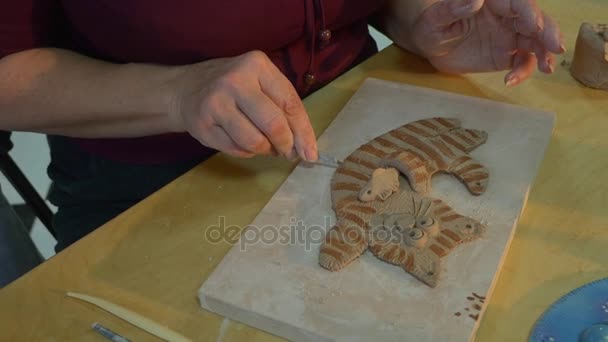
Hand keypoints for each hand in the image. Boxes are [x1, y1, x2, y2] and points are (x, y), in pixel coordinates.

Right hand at [170, 51, 317, 159]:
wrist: (185, 89)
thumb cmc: (234, 87)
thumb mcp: (260, 83)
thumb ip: (284, 108)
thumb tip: (305, 147)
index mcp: (257, 65)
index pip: (289, 103)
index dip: (303, 131)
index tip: (310, 152)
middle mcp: (235, 81)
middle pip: (273, 124)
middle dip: (285, 144)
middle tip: (287, 152)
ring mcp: (216, 103)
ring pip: (254, 142)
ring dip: (265, 150)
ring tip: (265, 146)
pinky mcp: (203, 125)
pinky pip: (236, 149)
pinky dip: (247, 152)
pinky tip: (244, 142)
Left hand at [406, 0, 564, 85]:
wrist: (429, 45)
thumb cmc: (431, 25)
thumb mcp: (435, 18)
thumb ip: (453, 8)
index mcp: (492, 1)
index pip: (516, 3)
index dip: (528, 11)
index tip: (532, 24)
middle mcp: (506, 16)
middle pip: (534, 20)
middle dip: (547, 32)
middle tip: (556, 47)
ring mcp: (509, 36)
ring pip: (535, 41)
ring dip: (544, 53)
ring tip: (547, 68)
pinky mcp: (506, 55)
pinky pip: (522, 62)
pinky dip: (522, 71)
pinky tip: (510, 81)